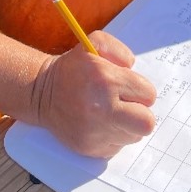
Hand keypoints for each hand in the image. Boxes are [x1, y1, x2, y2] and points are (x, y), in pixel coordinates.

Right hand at [30, 31, 156, 156]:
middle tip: (128, 105)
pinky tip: (100, 123)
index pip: (148, 94)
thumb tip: (132, 68)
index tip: (128, 87)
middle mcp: (102, 109)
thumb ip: (120, 50)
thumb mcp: (94, 43)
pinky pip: (117, 146)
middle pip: (146, 123)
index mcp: (105, 81)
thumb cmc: (73, 68)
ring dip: (127, 125)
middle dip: (142, 113)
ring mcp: (94, 133)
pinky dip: (114, 135)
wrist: (42, 93)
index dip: (141, 90)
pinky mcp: (89, 148)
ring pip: (133, 136)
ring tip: (111, 113)